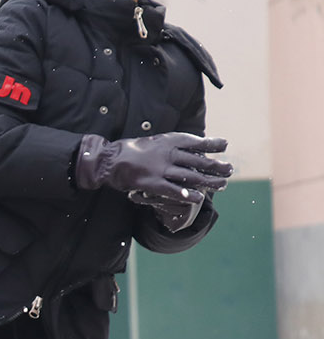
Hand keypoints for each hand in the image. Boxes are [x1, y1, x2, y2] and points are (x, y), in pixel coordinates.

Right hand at [74, 132, 231, 201]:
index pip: (195, 141)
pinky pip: (174, 190)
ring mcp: (161, 169)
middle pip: (199, 160)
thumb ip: (171, 144)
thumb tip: (190, 146)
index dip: (211, 144)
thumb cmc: (132, 151)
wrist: (109, 160)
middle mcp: (168, 154)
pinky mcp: (153, 184)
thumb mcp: (153, 141)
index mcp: (168, 141)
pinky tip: (199, 198)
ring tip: (222, 185)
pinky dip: (188, 194)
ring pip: (191, 176)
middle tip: (229, 170)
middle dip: (216, 166)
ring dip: (209, 182)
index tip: (225, 145)